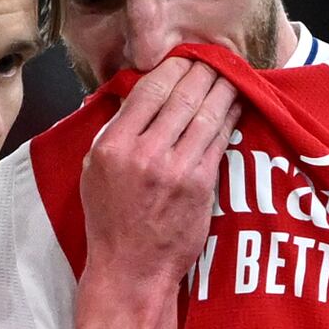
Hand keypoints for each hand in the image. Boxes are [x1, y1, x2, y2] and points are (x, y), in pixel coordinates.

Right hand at [77, 55, 235, 299]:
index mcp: (113, 146)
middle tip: (214, 59)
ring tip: (231, 73)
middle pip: (182, 96)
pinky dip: (230, 117)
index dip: (173, 68)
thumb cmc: (110, 220)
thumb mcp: (92, 170)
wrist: (132, 269)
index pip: (149, 90)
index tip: (185, 58)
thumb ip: (112, 130)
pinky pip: (219, 140)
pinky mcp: (200, 186)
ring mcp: (175, 169)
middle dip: (202, 71)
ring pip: (206, 114)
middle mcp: (144, 154)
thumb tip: (133, 93)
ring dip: (222, 88)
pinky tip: (237, 104)